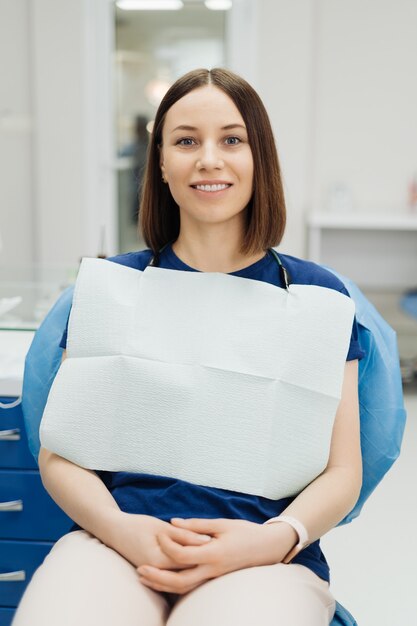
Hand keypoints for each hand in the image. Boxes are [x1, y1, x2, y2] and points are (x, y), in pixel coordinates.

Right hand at [107, 512, 212, 569]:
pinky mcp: (154, 571)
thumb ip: (184, 535)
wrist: (114, 531)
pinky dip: (185, 565)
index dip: (205, 550)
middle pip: (188, 569)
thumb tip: (206, 541)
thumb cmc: (137, 525)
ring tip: (208, 552)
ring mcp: (155, 573)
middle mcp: (158, 571)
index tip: (217, 539)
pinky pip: (174, 572)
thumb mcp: (161, 527)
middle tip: (216, 545)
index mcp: (160, 560)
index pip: (190, 560)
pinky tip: (195, 557)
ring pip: (182, 573)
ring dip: (195, 563)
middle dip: (203, 559)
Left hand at [137, 517, 296, 593]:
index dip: (168, 545)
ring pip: (183, 588)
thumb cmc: (245, 532)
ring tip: (144, 578)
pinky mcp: (213, 579)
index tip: (159, 534)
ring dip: (162, 585)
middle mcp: (212, 570)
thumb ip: (197, 525)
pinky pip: (191, 586)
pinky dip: (174, 585)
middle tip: (139, 569)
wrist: (267, 548)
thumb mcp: (222, 524)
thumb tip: (173, 523)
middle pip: (179, 581)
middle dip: (157, 577)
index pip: (183, 555)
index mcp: (214, 554)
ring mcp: (213, 578)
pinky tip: (162, 580)